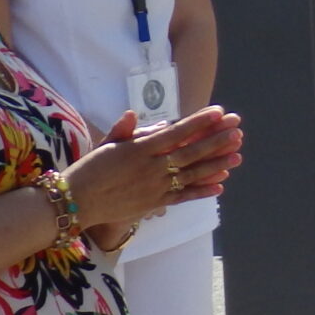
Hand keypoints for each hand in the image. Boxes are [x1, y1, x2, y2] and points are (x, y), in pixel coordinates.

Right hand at [68, 107, 245, 225]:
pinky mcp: (155, 202)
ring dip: (216, 164)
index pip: (177, 132)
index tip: (219, 112)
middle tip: (238, 130)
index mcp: (141, 149)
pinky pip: (184, 196)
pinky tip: (221, 184)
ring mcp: (156, 186)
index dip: (199, 122)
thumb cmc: (89, 169)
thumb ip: (124, 130)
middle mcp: (152, 167)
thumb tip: (137, 114)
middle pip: (190, 152)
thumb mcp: (106, 145)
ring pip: (192, 174)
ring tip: (238, 155)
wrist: (76, 202)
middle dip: (216, 140)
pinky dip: (202, 191)